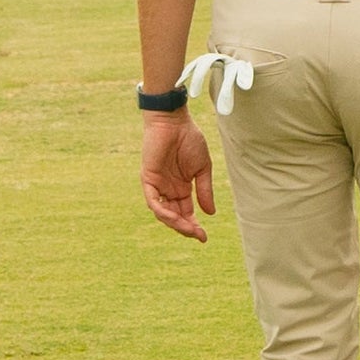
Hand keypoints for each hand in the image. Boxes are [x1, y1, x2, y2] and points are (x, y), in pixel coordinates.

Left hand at [139, 110, 215, 238]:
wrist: (174, 122)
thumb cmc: (189, 140)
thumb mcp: (202, 169)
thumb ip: (204, 190)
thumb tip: (210, 213)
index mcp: (181, 188)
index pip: (186, 213)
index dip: (194, 226)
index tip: (204, 237)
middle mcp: (168, 190)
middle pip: (175, 217)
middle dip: (186, 228)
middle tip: (198, 235)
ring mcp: (158, 186)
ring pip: (163, 213)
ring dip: (175, 223)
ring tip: (189, 229)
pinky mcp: (148, 180)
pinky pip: (153, 201)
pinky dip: (163, 212)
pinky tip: (174, 217)